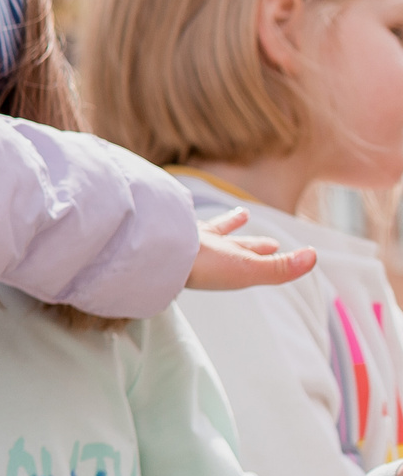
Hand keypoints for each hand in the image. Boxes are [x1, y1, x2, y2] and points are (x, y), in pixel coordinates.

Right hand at [185, 208, 317, 291]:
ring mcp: (196, 242)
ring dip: (231, 225)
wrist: (161, 252)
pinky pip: (196, 218)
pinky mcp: (179, 227)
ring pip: (220, 233)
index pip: (258, 262)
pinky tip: (205, 206)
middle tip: (271, 243)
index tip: (279, 248)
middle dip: (255, 245)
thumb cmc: (205, 266)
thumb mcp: (252, 268)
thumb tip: (313, 255)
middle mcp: (215, 257)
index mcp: (232, 269)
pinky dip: (200, 212)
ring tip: (242, 213)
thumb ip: (283, 266)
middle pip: (241, 249)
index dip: (273, 257)